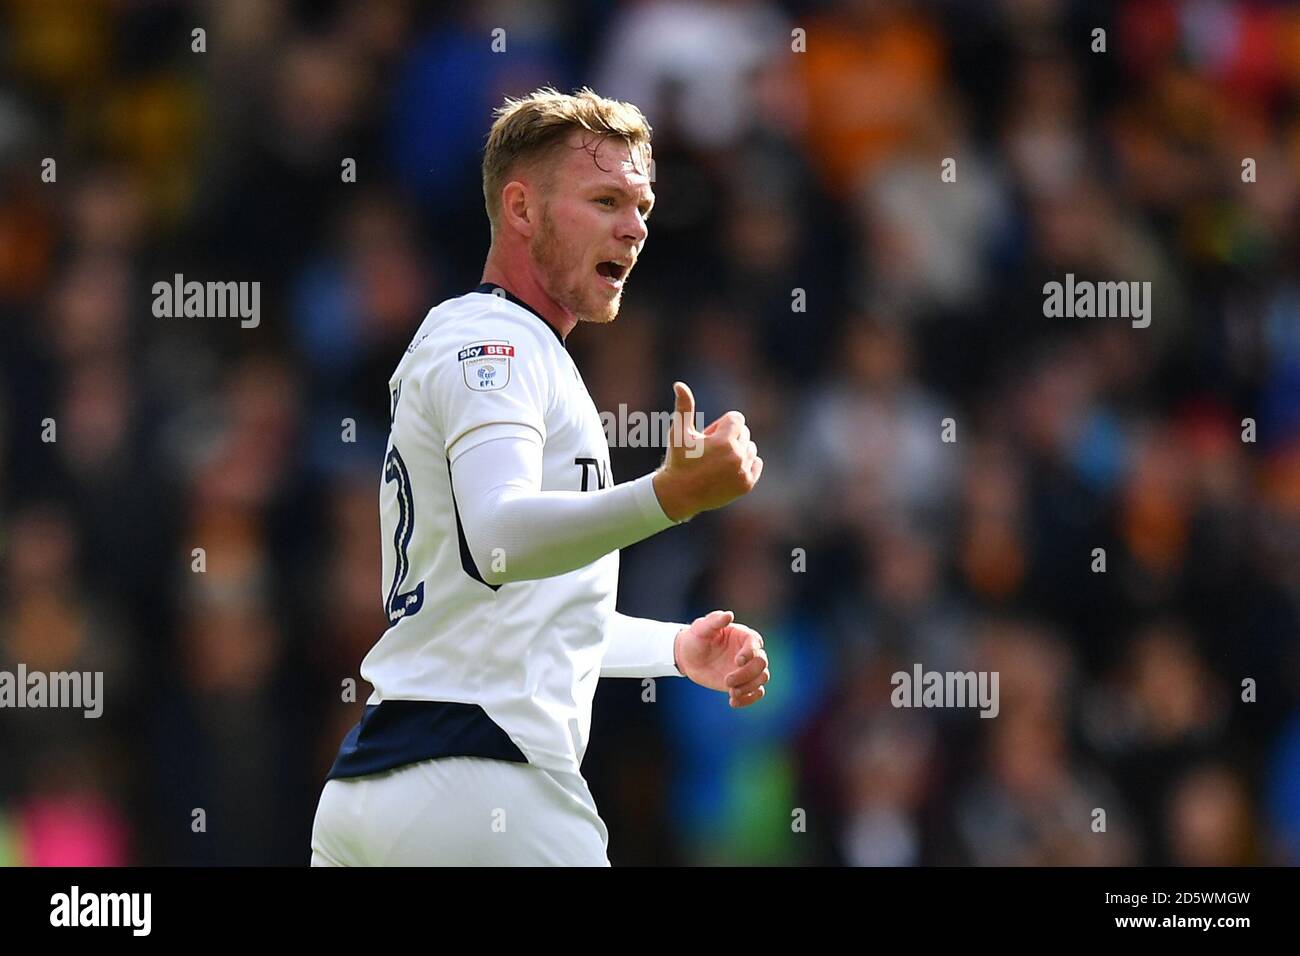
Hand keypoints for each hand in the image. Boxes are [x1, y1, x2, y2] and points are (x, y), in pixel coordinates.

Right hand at [652, 382, 761, 522]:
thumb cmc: (678, 460)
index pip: (737, 419)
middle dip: (729, 437)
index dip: (721, 425)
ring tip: (718, 461)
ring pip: (750, 448)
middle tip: (710, 450)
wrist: (679, 495)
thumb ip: (684, 407)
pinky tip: (728, 469)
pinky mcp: (746, 484)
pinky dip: (746, 464)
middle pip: (744, 433)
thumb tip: (679, 384)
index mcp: (724, 441)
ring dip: (738, 450)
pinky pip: (756, 464)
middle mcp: (737, 456)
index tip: (709, 436)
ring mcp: (743, 471)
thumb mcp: (679, 432)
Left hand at [673, 610, 769, 707]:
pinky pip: (756, 692)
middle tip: (728, 681)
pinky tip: (733, 702)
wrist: (689, 657)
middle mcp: (750, 652)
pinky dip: (749, 699)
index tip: (738, 661)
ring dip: (749, 688)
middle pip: (761, 664)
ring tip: (732, 693)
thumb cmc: (696, 638)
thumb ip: (715, 621)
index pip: (756, 643)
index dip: (750, 653)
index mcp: (744, 636)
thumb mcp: (702, 628)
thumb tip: (729, 615)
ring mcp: (747, 669)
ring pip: (762, 678)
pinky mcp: (743, 683)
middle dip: (748, 674)